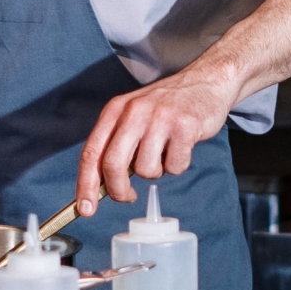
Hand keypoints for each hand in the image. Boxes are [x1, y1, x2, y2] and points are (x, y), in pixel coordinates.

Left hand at [75, 65, 241, 215]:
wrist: (206, 81)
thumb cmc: (167, 106)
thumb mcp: (134, 115)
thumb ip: (117, 144)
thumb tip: (101, 185)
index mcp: (116, 110)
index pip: (92, 152)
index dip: (85, 184)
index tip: (85, 209)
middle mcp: (134, 111)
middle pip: (113, 164)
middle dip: (118, 190)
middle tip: (128, 197)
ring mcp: (160, 118)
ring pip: (145, 169)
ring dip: (156, 171)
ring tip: (165, 152)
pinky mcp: (184, 126)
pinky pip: (174, 166)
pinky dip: (177, 165)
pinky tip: (182, 147)